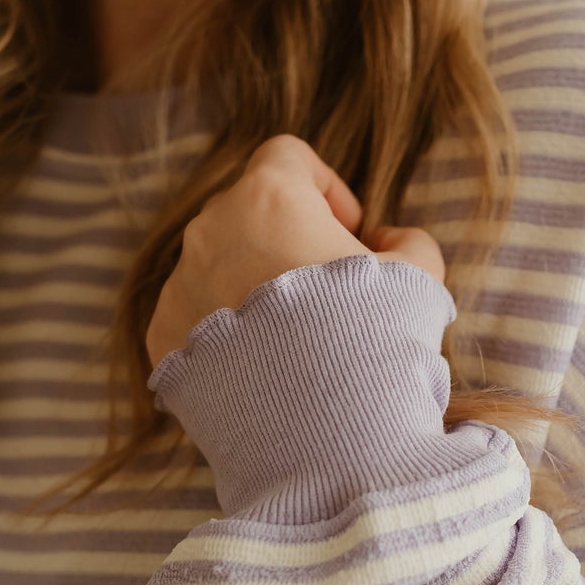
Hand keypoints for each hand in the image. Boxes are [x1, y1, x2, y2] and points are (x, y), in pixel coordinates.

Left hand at [145, 133, 445, 370]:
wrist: (319, 428)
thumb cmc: (372, 340)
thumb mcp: (420, 278)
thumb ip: (409, 240)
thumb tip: (386, 238)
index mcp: (269, 197)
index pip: (287, 156)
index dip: (324, 187)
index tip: (346, 232)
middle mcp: (210, 228)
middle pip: (247, 210)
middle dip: (284, 238)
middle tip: (324, 291)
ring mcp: (180, 282)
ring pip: (215, 262)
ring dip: (250, 283)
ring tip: (292, 339)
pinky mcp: (163, 336)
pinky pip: (193, 316)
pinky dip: (222, 332)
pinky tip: (261, 367)